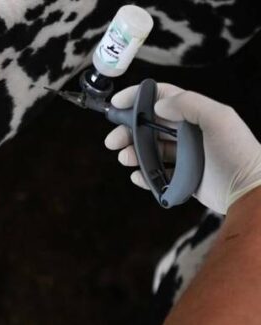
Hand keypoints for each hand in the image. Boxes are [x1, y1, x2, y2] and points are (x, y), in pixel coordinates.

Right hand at [104, 83, 260, 213]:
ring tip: (125, 159)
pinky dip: (143, 175)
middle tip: (112, 141)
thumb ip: (189, 105)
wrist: (249, 190)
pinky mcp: (182, 178)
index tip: (116, 105)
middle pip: (148, 125)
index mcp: (194, 115)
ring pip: (148, 150)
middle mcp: (187, 133)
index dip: (136, 97)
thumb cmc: (238, 152)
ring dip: (132, 152)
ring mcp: (184, 156)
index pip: (160, 97)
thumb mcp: (219, 119)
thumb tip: (159, 106)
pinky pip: (155, 174)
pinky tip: (138, 176)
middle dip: (127, 131)